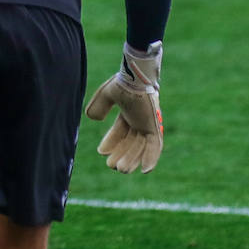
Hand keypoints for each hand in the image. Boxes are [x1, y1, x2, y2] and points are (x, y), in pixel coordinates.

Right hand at [84, 42, 163, 173]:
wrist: (135, 78)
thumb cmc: (122, 82)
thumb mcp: (106, 95)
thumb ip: (99, 106)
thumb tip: (92, 118)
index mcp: (130, 112)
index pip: (121, 131)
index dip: (112, 142)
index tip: (102, 152)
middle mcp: (140, 119)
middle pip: (131, 142)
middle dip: (121, 154)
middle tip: (112, 166)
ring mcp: (148, 123)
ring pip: (141, 146)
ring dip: (132, 159)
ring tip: (121, 170)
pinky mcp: (154, 127)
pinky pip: (155, 146)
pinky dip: (151, 158)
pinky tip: (145, 171)